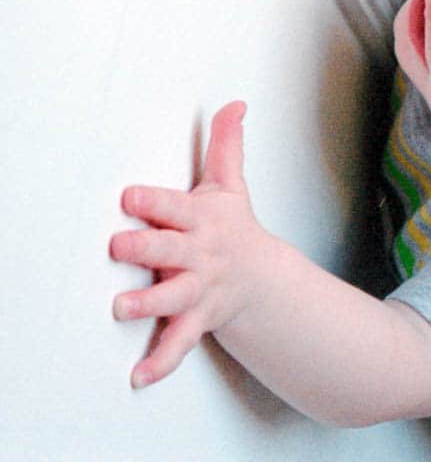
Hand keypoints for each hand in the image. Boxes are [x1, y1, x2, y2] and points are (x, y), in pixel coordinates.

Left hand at [111, 101, 275, 388]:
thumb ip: (226, 145)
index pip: (176, 207)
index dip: (153, 203)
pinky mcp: (196, 320)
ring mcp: (198, 290)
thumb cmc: (233, 229)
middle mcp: (201, 255)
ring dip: (149, 303)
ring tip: (122, 308)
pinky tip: (138, 375)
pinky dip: (160, 362)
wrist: (262, 280)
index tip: (130, 197)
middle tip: (119, 246)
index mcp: (203, 220)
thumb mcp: (230, 185)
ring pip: (173, 298)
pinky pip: (178, 343)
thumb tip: (236, 103)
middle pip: (171, 250)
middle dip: (145, 249)